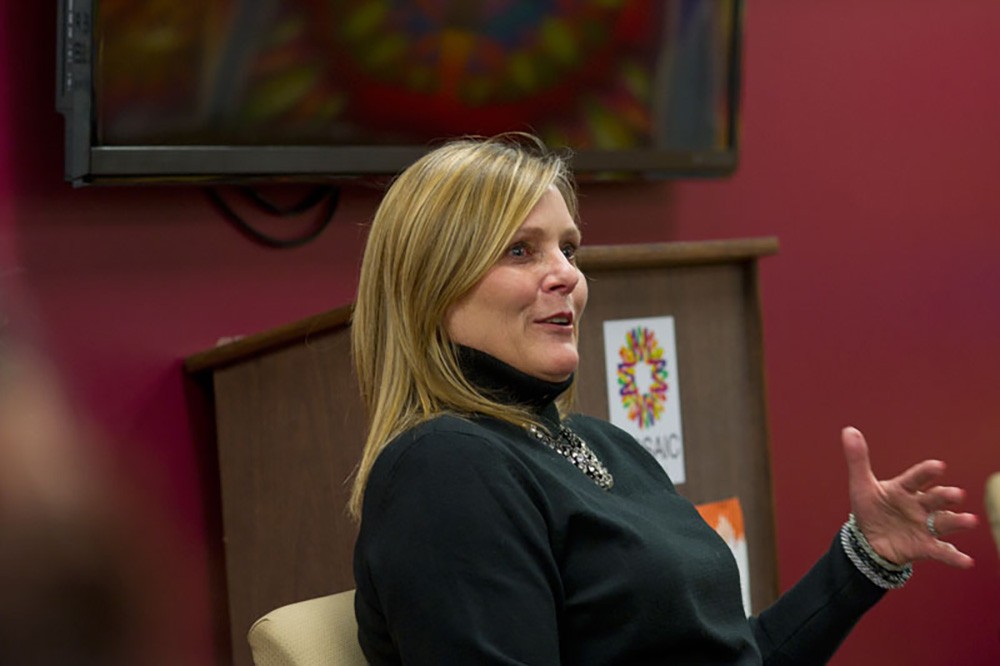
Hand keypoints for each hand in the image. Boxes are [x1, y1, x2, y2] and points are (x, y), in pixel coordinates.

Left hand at [842, 426, 976, 568]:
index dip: (926, 472)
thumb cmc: (870, 508)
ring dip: (958, 522)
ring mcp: (924, 526)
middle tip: (956, 494)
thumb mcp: (862, 485)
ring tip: (970, 521)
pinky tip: (966, 561)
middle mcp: (919, 506)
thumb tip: (848, 430)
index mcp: (904, 489)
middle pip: (936, 499)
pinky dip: (954, 556)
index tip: (938, 466)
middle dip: (947, 496)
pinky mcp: (925, 546)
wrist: (869, 540)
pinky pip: (941, 551)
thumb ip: (858, 459)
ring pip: (944, 523)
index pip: (916, 478)